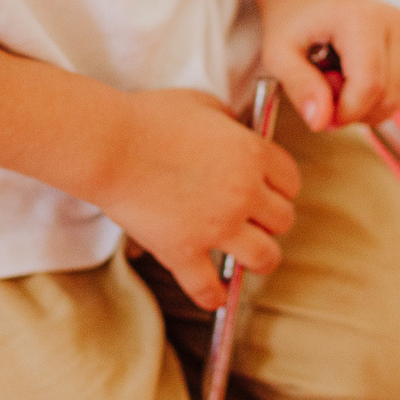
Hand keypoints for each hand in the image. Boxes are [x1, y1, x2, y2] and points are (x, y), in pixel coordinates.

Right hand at [92, 88, 299, 309]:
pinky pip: (209, 288)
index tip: (270, 191)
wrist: (109, 144)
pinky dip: (214, 296)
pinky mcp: (184, 251)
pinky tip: (214, 294)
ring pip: (264, 257)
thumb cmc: (149, 118)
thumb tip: (236, 133)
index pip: (291, 180)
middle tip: (255, 219)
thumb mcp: (202, 103)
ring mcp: (217, 226)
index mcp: (251, 154)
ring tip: (247, 257)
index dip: (281, 186)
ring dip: (258, 258)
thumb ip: (228, 120)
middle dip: (269, 219)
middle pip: (283, 220)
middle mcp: (243, 193)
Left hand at [258, 0, 399, 131]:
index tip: (321, 115)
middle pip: (386, 95)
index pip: (369, 84)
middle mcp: (395, 22)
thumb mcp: (278, 53)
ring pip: (397, 99)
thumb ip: (299, 85)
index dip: (346, 111)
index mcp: (361, 18)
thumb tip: (320, 120)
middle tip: (323, 93)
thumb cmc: (293, 22)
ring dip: (365, 106)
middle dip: (354, 110)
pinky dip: (376, 99)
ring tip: (336, 81)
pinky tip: (353, 79)